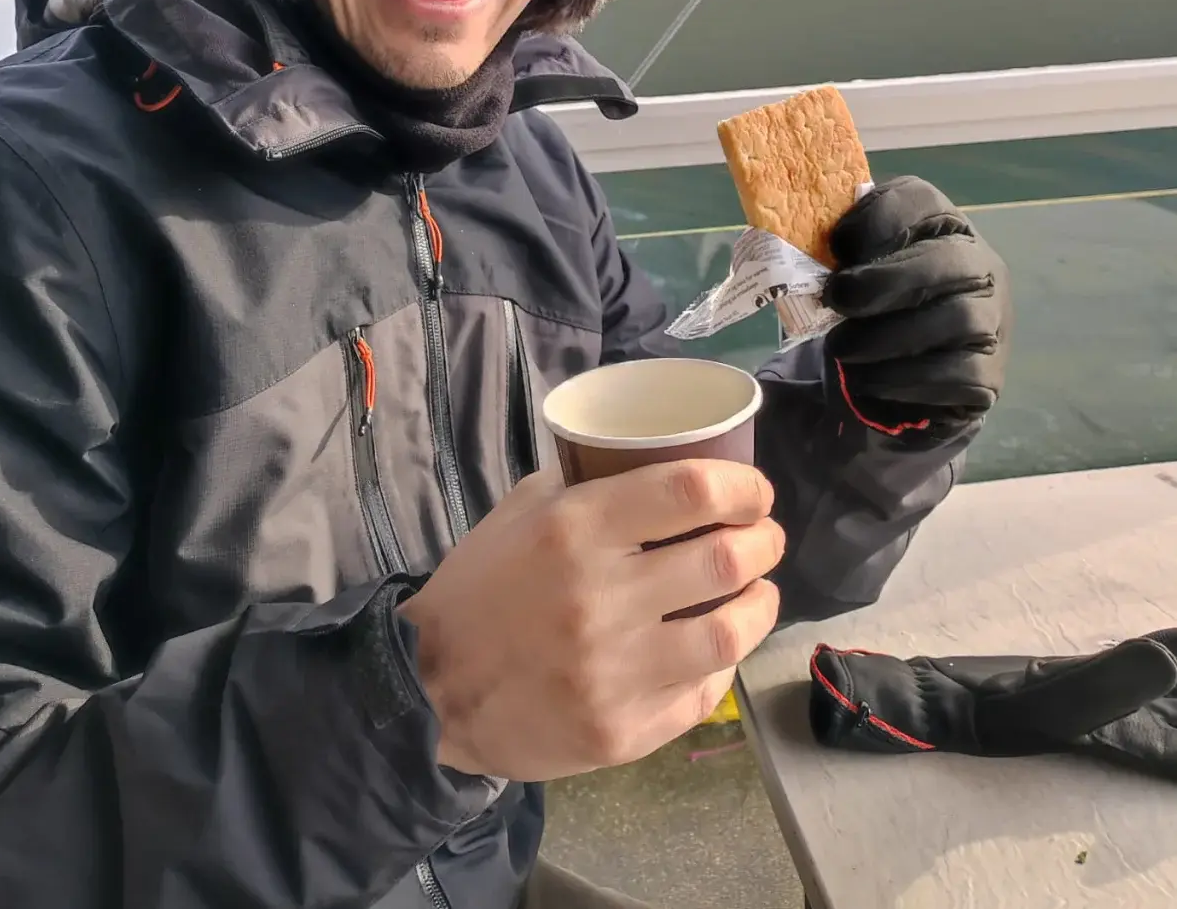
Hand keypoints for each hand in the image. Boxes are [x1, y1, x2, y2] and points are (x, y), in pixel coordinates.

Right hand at [401, 460, 783, 780]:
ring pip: (729, 631)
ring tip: (758, 591)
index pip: (690, 491)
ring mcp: (615, 672)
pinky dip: (722, 663)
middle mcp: (601, 598)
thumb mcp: (520, 512)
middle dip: (763, 541)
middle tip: (764, 537)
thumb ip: (586, 485)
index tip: (756, 491)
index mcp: (574, 530)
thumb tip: (657, 461)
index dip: (742, 486)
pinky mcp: (623, 731)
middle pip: (724, 559)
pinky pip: (703, 693)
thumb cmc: (480, 587)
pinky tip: (718, 645)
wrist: (429, 690)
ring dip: (759, 604)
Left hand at [821, 177, 1011, 438]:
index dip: (875, 217)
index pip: (921, 200)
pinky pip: (957, 375)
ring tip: (841, 348)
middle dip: (883, 280)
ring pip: (957, 319)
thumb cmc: (874, 307)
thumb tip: (794, 240)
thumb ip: (837, 252)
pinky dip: (904, 378)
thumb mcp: (857, 268)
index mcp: (943, 225)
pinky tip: (867, 380)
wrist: (906, 377)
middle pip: (947, 259)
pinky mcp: (988, 375)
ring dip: (887, 336)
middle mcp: (979, 265)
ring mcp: (992, 321)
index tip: (834, 245)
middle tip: (835, 299)